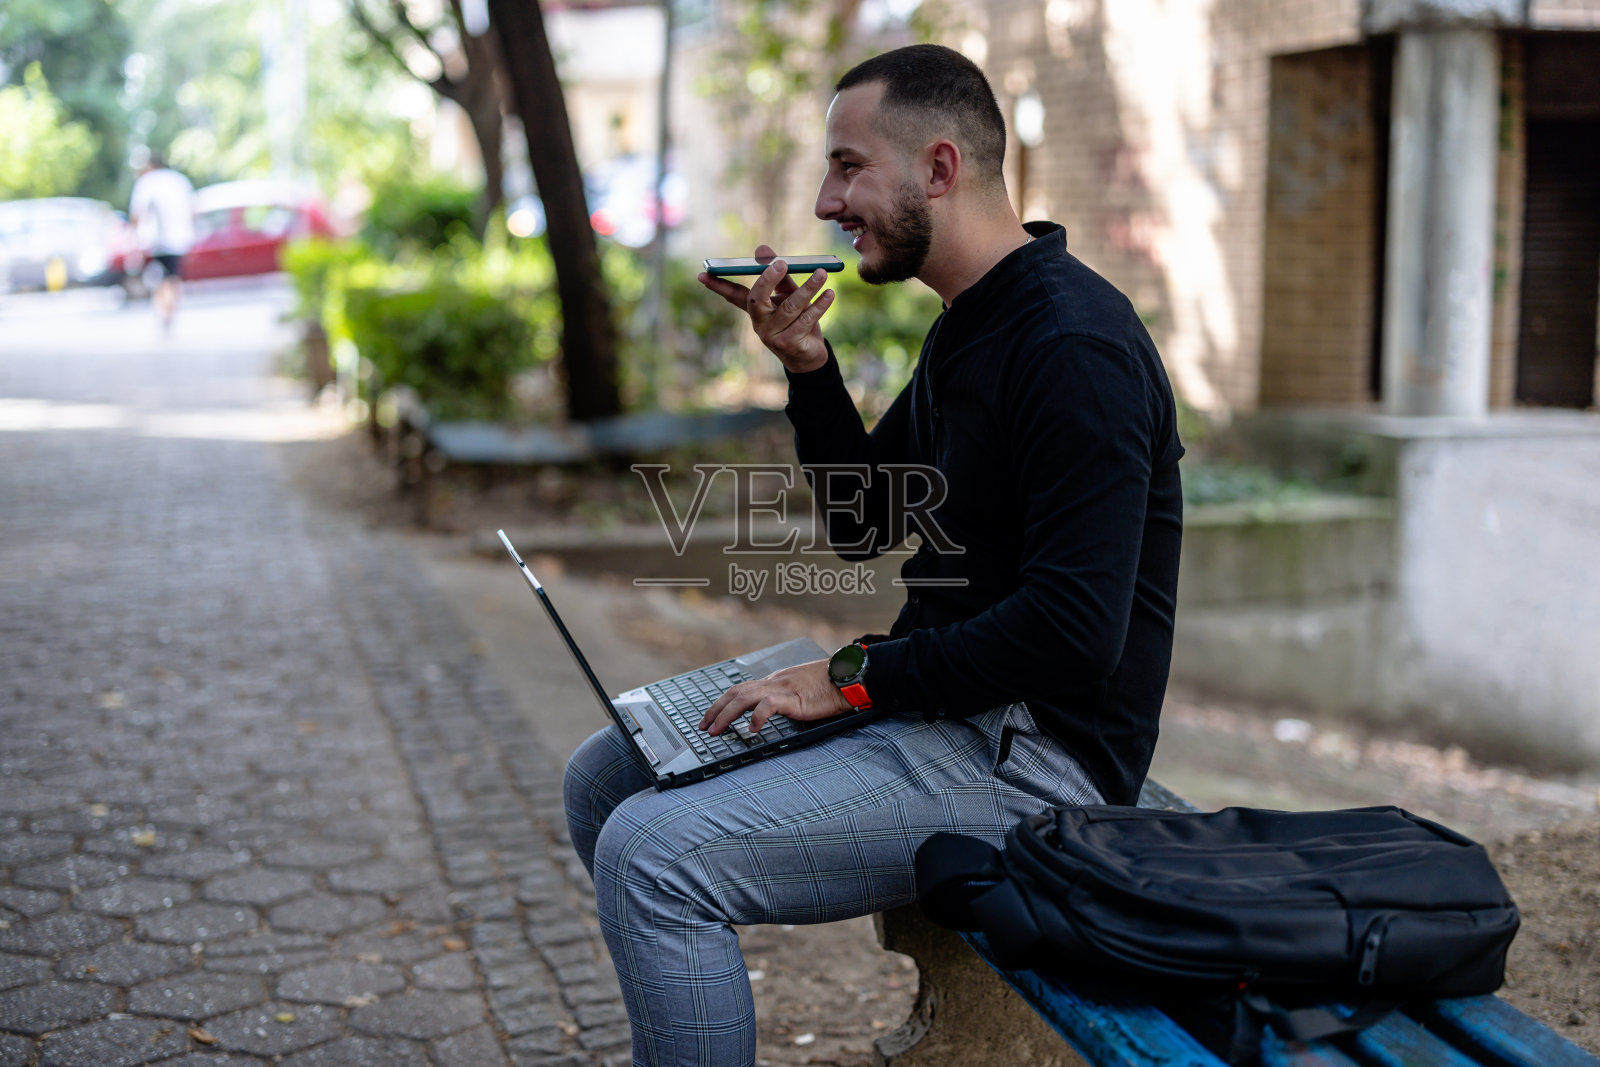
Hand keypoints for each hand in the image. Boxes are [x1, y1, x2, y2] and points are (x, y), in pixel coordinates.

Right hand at [697, 244, 834, 373]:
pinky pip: (806, 320)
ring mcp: (772, 336)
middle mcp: (759, 323)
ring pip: (789, 308)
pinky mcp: (789, 345)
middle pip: (756, 299)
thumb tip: (761, 249)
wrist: (809, 356)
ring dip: (807, 288)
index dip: (718, 285)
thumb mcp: (788, 295)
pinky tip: (829, 293)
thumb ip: (779, 274)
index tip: (702, 273)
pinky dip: (819, 305)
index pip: (733, 295)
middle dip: (767, 280)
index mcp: (756, 310)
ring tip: (821, 273)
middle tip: (781, 262)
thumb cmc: (797, 321)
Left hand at [699, 659, 851, 735]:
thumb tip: (772, 710)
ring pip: (744, 697)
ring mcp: (783, 689)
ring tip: (716, 730)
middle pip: (736, 692)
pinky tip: (751, 730)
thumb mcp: (801, 689)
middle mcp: (774, 682)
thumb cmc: (830, 685)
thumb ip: (785, 697)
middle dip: (715, 709)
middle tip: (703, 726)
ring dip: (726, 715)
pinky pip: (769, 705)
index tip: (710, 716)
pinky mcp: (794, 699)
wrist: (849, 677)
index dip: (722, 702)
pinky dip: (756, 717)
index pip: (741, 689)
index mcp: (775, 681)